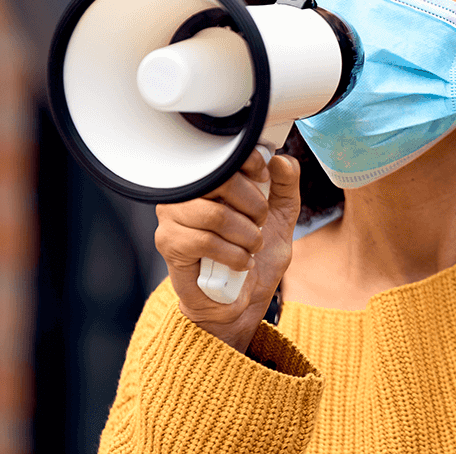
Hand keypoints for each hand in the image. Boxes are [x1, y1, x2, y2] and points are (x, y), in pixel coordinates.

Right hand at [156, 151, 301, 352]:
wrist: (237, 303)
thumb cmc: (253, 257)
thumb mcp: (280, 219)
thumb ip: (285, 186)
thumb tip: (281, 160)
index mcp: (210, 178)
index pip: (224, 152)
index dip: (249, 161)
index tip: (264, 177)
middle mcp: (186, 192)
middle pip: (221, 179)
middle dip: (254, 206)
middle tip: (260, 224)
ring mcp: (172, 217)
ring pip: (216, 214)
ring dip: (247, 236)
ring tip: (251, 247)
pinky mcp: (170, 244)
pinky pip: (207, 242)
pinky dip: (235, 256)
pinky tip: (241, 263)